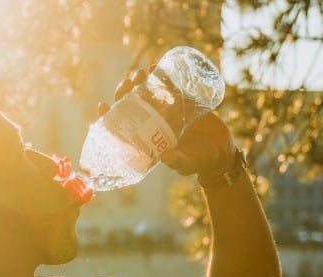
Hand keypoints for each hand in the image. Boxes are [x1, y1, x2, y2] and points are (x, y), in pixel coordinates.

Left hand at [98, 68, 234, 178]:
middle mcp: (153, 123)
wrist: (220, 151)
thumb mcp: (187, 163)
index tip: (102, 106)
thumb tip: (165, 156)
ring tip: (141, 73)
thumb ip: (178, 161)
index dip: (109, 117)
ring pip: (147, 93)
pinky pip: (167, 87)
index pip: (122, 127)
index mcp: (147, 138)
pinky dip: (161, 77)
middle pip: (131, 105)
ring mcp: (166, 111)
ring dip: (140, 82)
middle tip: (128, 82)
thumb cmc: (199, 161)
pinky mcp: (181, 102)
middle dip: (125, 93)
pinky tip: (156, 68)